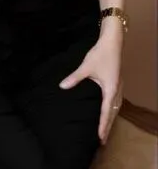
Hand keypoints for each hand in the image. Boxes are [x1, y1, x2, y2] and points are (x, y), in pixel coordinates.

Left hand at [59, 17, 123, 142]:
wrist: (112, 43)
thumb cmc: (100, 54)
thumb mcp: (86, 67)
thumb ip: (75, 78)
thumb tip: (62, 86)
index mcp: (111, 89)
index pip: (106, 112)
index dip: (102, 125)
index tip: (100, 137)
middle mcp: (117, 91)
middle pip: (113, 113)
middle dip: (107, 125)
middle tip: (102, 139)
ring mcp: (118, 87)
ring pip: (115, 107)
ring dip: (110, 118)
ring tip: (105, 129)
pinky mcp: (117, 82)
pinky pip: (115, 101)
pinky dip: (112, 109)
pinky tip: (107, 110)